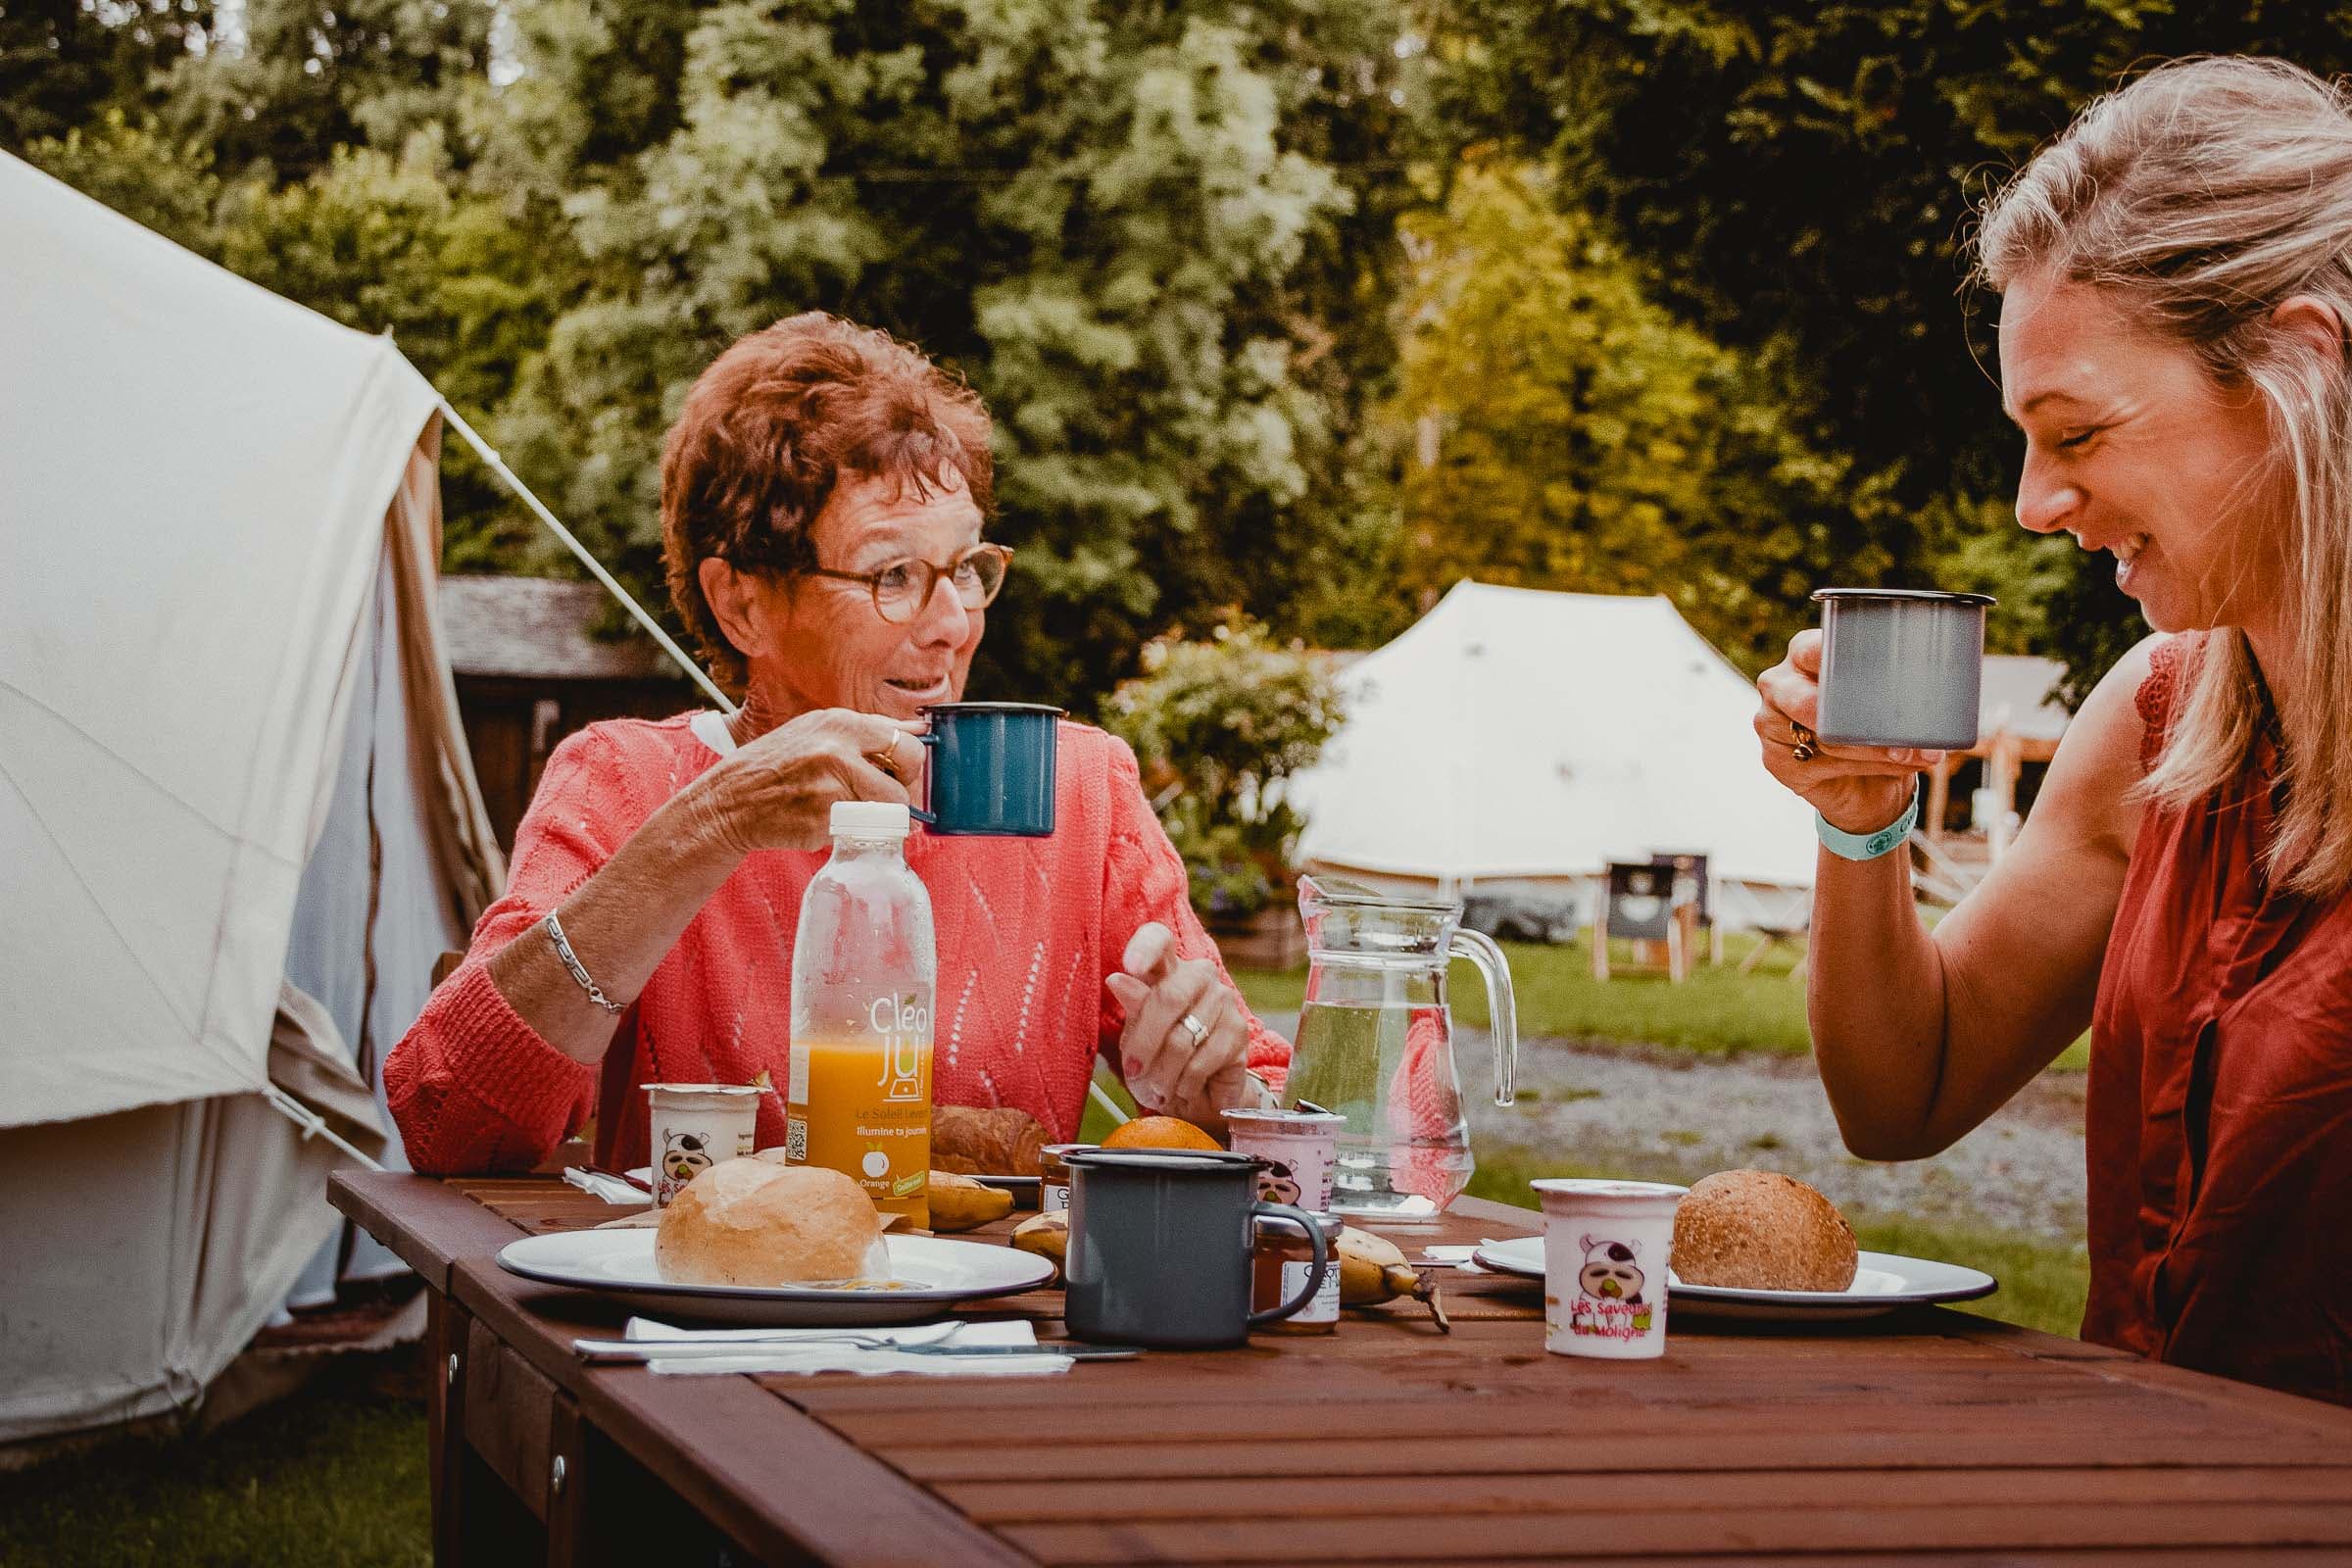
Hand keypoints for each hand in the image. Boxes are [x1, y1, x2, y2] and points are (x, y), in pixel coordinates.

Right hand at [687, 708, 924, 855]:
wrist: (729, 802)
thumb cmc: (775, 769)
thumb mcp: (815, 733)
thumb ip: (865, 734)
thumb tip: (916, 729)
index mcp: (839, 723)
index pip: (905, 740)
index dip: (909, 764)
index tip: (900, 776)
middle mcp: (839, 748)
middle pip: (907, 772)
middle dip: (904, 791)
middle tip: (888, 801)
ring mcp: (833, 785)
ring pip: (890, 808)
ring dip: (880, 818)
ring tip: (851, 817)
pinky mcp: (826, 819)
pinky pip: (863, 831)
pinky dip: (853, 834)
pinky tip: (828, 826)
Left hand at [1103, 923, 1254, 1126]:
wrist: (1200, 1093)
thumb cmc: (1159, 1057)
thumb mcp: (1135, 1035)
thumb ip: (1133, 1007)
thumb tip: (1117, 979)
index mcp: (1166, 968)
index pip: (1158, 939)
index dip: (1145, 948)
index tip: (1130, 966)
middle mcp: (1198, 975)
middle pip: (1169, 996)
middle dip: (1145, 1042)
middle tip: (1133, 1071)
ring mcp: (1223, 1000)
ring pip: (1182, 1038)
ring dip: (1163, 1074)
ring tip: (1157, 1088)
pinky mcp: (1239, 1030)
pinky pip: (1201, 1061)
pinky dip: (1185, 1084)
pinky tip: (1182, 1089)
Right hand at [1755, 630, 1943, 833]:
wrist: (1862, 782)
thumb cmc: (1877, 727)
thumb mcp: (1893, 702)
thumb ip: (1913, 701)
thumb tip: (1942, 732)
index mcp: (1804, 655)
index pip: (1809, 648)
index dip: (1827, 653)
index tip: (1858, 662)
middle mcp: (1780, 685)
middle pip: (1805, 700)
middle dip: (1855, 721)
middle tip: (1899, 738)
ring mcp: (1771, 723)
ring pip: (1822, 738)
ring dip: (1872, 751)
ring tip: (1910, 756)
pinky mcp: (1776, 760)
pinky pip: (1821, 764)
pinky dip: (1864, 767)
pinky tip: (1890, 767)